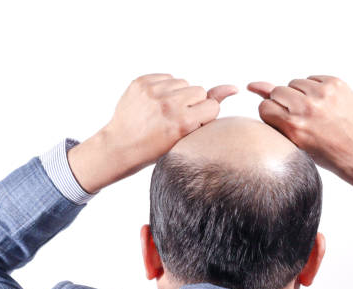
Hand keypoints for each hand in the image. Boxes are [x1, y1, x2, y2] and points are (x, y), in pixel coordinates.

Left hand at [68, 73, 237, 193]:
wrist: (120, 146)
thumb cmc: (156, 147)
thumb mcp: (187, 136)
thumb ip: (209, 111)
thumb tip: (233, 87)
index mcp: (183, 122)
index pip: (212, 105)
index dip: (203, 115)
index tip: (190, 125)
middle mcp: (169, 104)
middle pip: (199, 91)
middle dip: (192, 103)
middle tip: (175, 118)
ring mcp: (153, 91)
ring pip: (183, 82)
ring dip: (178, 94)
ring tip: (164, 111)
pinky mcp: (141, 82)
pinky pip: (166, 77)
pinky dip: (164, 88)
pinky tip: (155, 103)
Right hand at [248, 76, 352, 202]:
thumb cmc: (322, 150)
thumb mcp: (292, 138)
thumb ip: (272, 112)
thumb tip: (253, 85)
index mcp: (293, 126)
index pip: (265, 106)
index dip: (273, 113)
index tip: (284, 121)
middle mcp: (307, 108)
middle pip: (278, 90)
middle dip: (285, 102)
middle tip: (301, 116)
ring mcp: (323, 94)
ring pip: (295, 82)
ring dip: (300, 94)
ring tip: (314, 111)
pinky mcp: (336, 84)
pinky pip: (313, 78)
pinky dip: (315, 88)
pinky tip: (324, 104)